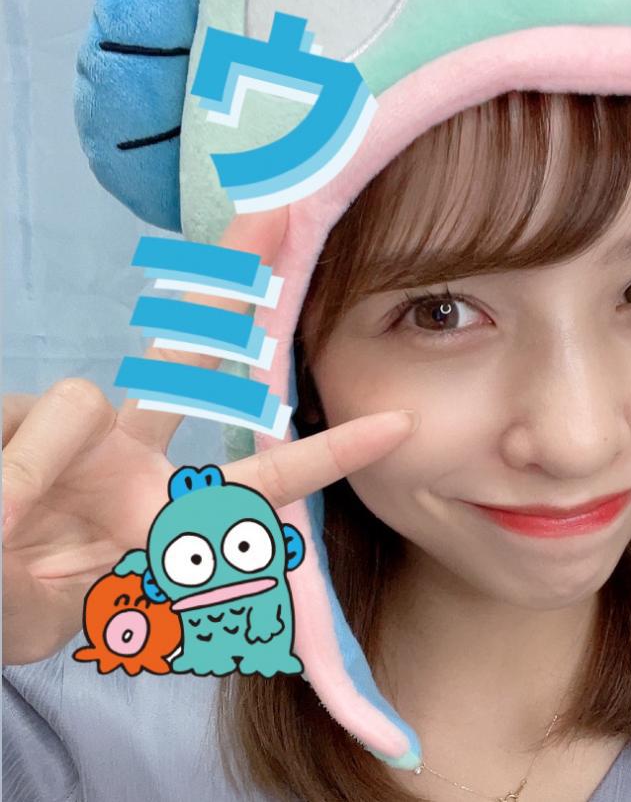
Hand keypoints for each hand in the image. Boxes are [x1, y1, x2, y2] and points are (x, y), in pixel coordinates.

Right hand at [2, 212, 418, 665]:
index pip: (265, 474)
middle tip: (277, 214)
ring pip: (81, 402)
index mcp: (170, 504)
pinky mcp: (17, 411)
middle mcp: (134, 452)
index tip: (396, 428)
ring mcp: (79, 426)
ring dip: (38, 472)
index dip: (330, 453)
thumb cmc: (31, 601)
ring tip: (7, 519)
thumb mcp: (100, 612)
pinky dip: (8, 470)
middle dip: (235, 286)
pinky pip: (31, 424)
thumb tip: (231, 561)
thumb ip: (162, 588)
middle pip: (196, 355)